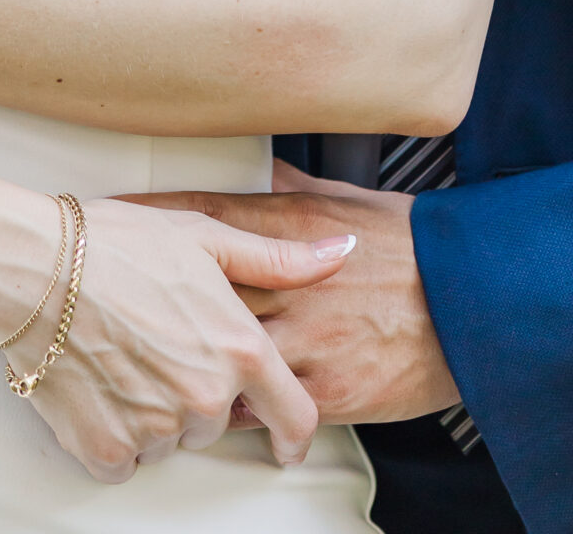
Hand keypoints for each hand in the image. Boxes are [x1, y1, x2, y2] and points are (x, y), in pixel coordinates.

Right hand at [12, 197, 358, 480]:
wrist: (35, 267)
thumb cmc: (119, 242)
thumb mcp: (207, 235)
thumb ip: (280, 258)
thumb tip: (342, 253)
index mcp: (239, 347)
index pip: (295, 416)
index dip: (296, 435)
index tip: (288, 444)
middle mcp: (205, 397)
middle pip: (218, 420)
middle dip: (197, 392)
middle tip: (160, 343)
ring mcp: (156, 428)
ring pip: (170, 438)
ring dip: (155, 412)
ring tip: (123, 354)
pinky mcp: (107, 449)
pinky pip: (125, 459)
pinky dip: (113, 432)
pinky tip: (98, 384)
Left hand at [132, 162, 458, 423]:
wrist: (470, 299)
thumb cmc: (406, 245)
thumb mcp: (345, 200)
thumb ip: (287, 188)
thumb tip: (248, 160)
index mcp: (292, 226)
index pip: (201, 219)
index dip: (146, 223)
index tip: (103, 224)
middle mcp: (290, 281)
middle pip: (197, 291)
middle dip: (150, 298)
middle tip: (104, 300)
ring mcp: (305, 338)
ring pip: (218, 356)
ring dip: (183, 364)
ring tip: (145, 367)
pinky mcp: (325, 390)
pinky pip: (258, 409)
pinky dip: (228, 410)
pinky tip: (204, 412)